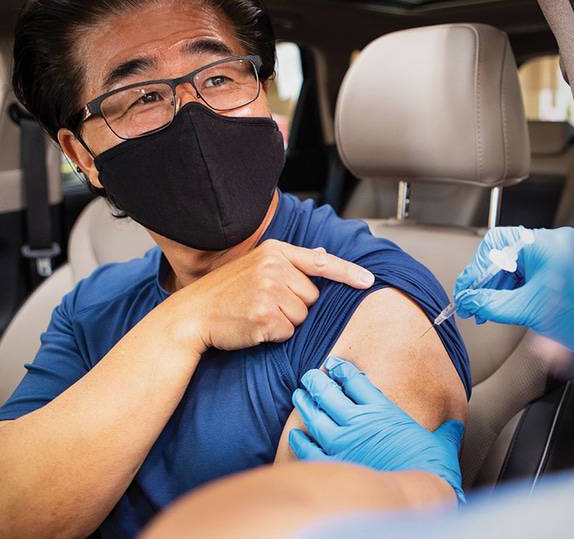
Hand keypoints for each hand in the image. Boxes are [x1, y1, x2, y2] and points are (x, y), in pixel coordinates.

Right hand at [170, 239, 374, 351]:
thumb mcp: (256, 265)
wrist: (191, 316)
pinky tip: (253, 327)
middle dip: (295, 305)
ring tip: (256, 314)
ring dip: (285, 322)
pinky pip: (288, 332)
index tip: (369, 281)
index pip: (322, 262)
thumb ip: (289, 262)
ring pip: (303, 317)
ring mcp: (268, 292)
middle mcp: (273, 268)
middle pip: (313, 296)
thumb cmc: (225, 293)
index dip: (349, 273)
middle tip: (263, 303)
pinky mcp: (264, 317)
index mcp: (274, 251)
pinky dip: (274, 335)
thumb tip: (322, 254)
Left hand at [289, 357, 464, 504]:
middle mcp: (359, 421)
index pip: (356, 381)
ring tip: (299, 395)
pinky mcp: (334, 464)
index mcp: (383, 410)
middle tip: (309, 376)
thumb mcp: (442, 443)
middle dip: (317, 382)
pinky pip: (309, 449)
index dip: (343, 370)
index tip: (335, 365)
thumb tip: (455, 427)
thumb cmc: (430, 468)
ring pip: (315, 416)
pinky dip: (300, 441)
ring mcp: (343, 442)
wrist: (416, 494)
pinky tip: (296, 434)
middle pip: (329, 393)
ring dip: (305, 404)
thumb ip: (446, 432)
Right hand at [454, 226, 573, 362]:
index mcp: (546, 245)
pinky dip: (516, 286)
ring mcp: (560, 251)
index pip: (496, 244)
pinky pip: (530, 268)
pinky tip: (507, 303)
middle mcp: (554, 241)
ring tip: (489, 309)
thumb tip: (469, 300)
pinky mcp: (563, 262)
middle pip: (504, 253)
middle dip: (487, 280)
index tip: (467, 290)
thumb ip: (492, 304)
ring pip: (515, 262)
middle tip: (474, 302)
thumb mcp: (529, 312)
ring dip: (500, 285)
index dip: (476, 268)